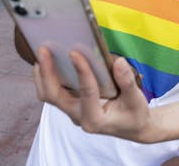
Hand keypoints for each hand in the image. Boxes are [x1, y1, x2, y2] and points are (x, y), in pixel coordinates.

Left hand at [33, 47, 152, 141]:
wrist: (132, 128)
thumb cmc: (134, 115)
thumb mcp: (136, 100)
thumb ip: (127, 82)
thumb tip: (119, 62)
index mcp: (95, 120)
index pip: (87, 93)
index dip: (81, 72)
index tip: (75, 52)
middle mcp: (79, 117)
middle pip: (54, 96)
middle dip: (47, 72)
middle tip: (44, 49)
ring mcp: (72, 111)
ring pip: (48, 94)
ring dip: (43, 73)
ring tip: (42, 52)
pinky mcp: (70, 104)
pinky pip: (52, 91)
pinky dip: (47, 75)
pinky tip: (49, 58)